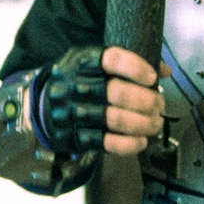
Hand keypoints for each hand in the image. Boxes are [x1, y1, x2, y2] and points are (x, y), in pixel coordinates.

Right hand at [40, 45, 167, 156]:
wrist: (39, 106)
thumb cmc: (77, 81)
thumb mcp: (95, 63)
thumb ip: (128, 64)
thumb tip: (164, 70)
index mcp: (83, 62)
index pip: (113, 59)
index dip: (136, 68)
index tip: (152, 77)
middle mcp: (77, 86)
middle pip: (119, 92)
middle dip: (147, 100)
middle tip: (159, 104)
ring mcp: (75, 113)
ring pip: (117, 119)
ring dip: (144, 123)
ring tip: (156, 122)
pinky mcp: (77, 137)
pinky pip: (108, 143)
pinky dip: (130, 144)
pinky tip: (141, 140)